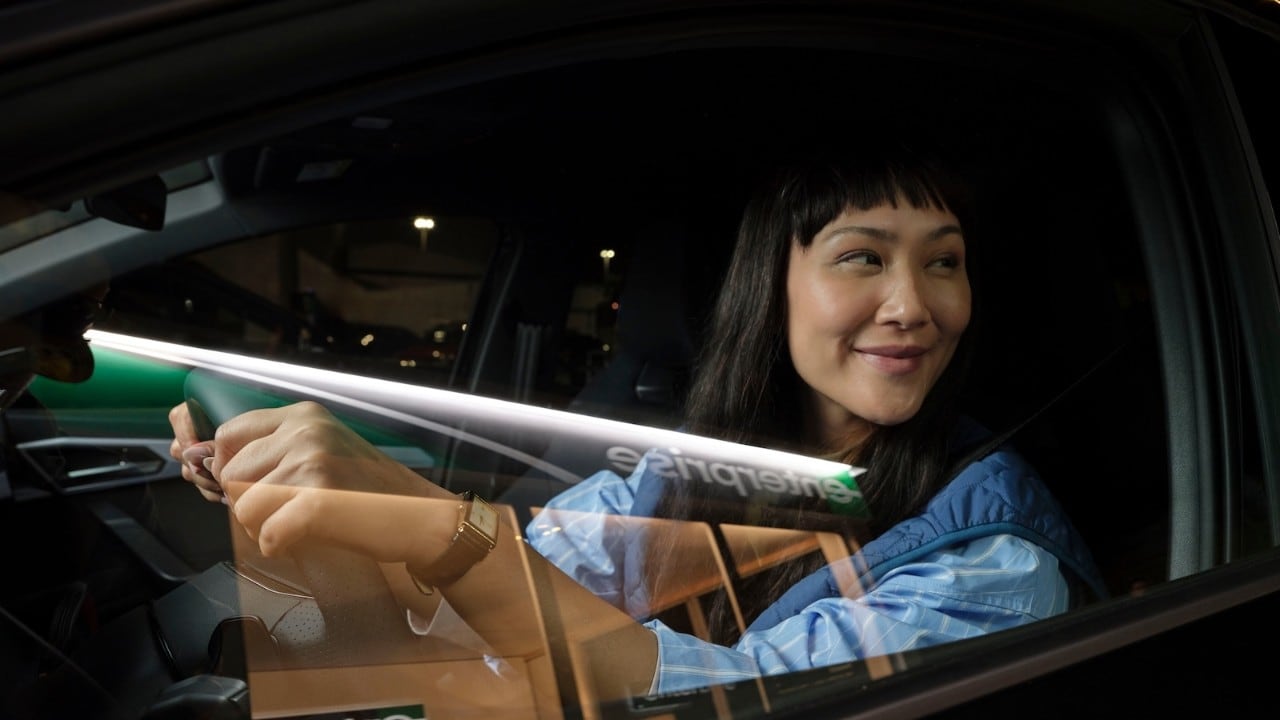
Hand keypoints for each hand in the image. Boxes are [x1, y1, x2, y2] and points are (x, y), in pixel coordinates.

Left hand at [170, 400, 452, 557]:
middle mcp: (306, 430)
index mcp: (303, 415)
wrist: (422, 518)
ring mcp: (313, 462)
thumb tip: (187, 457)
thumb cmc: (369, 494)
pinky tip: (305, 538)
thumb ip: (260, 456)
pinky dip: (280, 546)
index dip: (226, 470)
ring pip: (244, 508)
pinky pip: (267, 534)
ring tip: (304, 523)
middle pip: (230, 476)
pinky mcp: (319, 499)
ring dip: (265, 527)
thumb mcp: (316, 457)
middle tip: (287, 511)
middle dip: (248, 504)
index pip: (227, 436)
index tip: (247, 489)